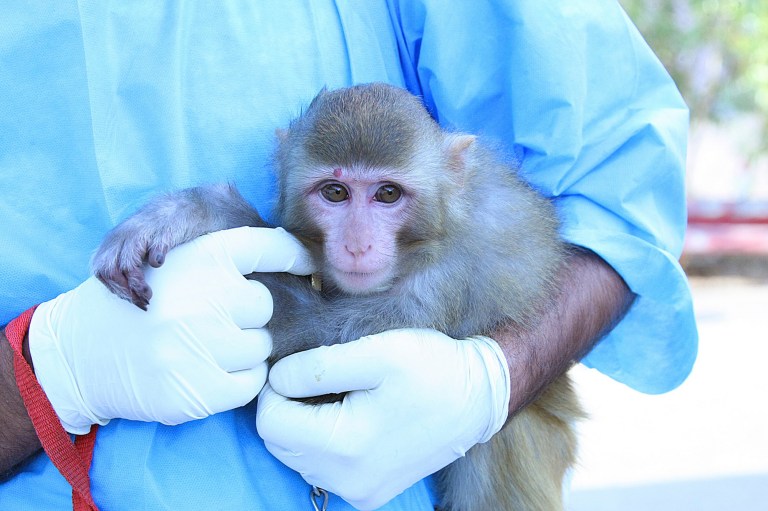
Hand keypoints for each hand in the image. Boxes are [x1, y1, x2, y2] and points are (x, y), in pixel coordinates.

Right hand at [29, 226, 313, 433]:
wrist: (82, 354)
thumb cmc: (142, 304)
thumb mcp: (174, 260)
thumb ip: (225, 257)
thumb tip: (302, 262)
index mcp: (201, 255)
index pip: (269, 246)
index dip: (294, 255)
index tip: (308, 265)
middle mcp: (206, 296)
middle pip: (264, 305)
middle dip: (246, 315)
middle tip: (212, 320)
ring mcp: (202, 345)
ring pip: (261, 347)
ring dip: (241, 349)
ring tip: (202, 346)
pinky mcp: (200, 390)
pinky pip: (252, 383)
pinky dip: (238, 379)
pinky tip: (206, 370)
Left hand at [256, 328, 509, 509]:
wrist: (479, 398)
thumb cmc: (433, 368)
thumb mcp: (378, 352)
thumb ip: (318, 366)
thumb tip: (277, 378)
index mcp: (347, 445)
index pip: (271, 423)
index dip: (272, 388)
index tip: (294, 365)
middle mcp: (349, 480)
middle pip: (280, 444)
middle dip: (283, 407)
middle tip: (310, 376)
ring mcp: (360, 492)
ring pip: (297, 458)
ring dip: (301, 425)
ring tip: (332, 393)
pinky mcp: (369, 493)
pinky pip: (322, 468)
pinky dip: (321, 441)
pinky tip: (345, 415)